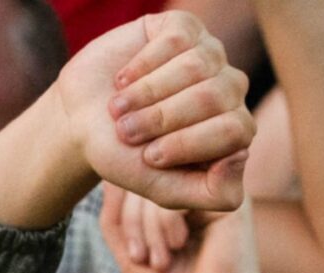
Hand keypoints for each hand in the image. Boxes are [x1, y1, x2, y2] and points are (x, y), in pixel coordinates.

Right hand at [61, 11, 252, 212]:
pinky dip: (141, 65)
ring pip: (195, 66)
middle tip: (126, 133)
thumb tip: (242, 155)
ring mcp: (209, 55)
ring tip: (117, 109)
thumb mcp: (163, 188)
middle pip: (213, 97)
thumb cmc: (124, 157)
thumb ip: (210, 193)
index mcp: (232, 131)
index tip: (148, 158)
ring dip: (145, 94)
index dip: (189, 144)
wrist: (82, 123)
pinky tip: (123, 80)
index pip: (236, 131)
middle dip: (161, 119)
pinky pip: (175, 40)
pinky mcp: (183, 29)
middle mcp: (229, 89)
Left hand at [100, 189, 275, 272]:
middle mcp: (199, 190)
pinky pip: (176, 194)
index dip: (124, 215)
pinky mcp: (228, 198)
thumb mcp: (130, 253)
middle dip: (133, 222)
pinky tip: (177, 249)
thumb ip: (115, 216)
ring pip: (158, 184)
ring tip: (162, 261)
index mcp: (181, 200)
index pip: (139, 181)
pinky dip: (164, 224)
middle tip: (143, 258)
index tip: (133, 255)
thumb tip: (107, 178)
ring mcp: (214, 191)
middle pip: (146, 178)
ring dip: (148, 228)